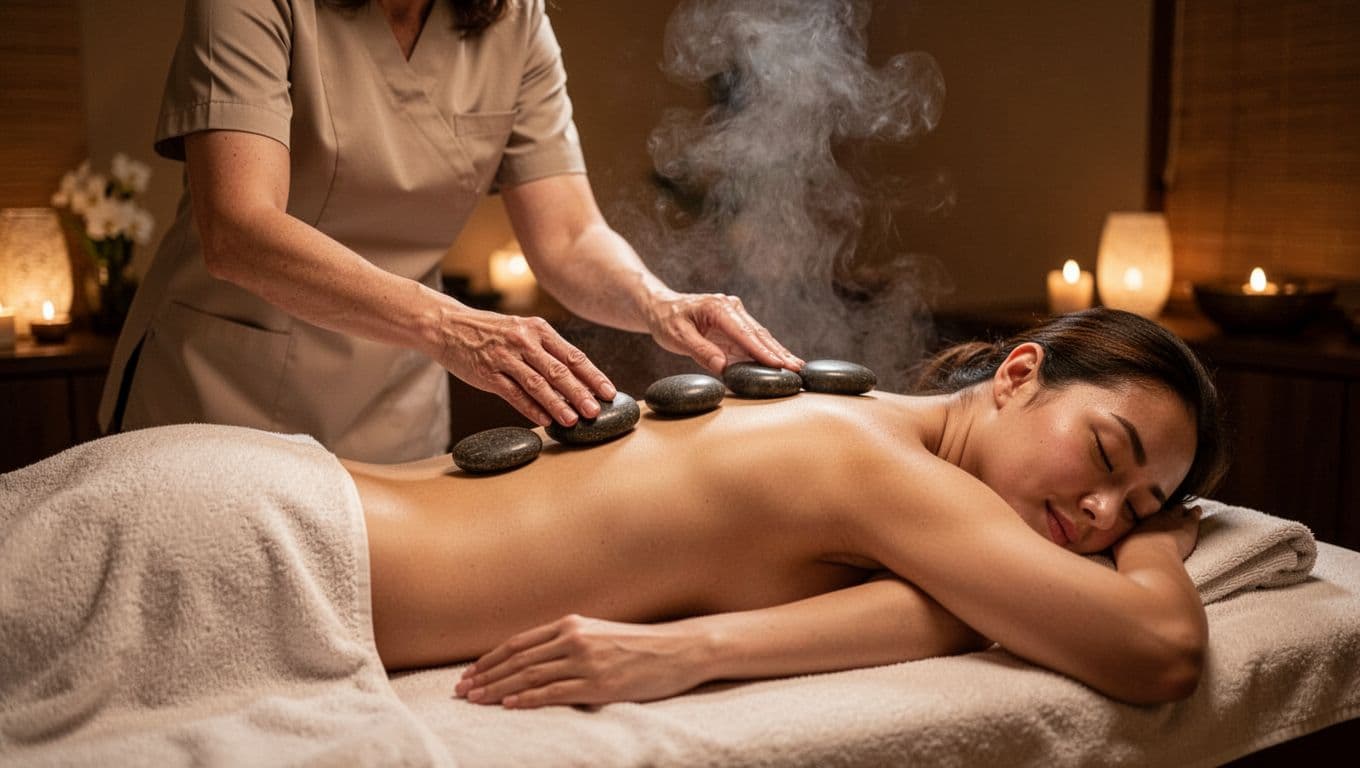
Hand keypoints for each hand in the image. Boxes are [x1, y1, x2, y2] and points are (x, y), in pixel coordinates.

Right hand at [435, 307, 614, 426]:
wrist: (448, 325)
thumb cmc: (490, 332)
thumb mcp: (521, 330)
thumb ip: (546, 350)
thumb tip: (576, 378)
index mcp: (538, 329)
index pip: (572, 355)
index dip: (593, 375)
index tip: (609, 392)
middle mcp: (524, 341)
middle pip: (558, 370)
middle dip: (580, 392)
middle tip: (596, 411)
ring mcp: (505, 357)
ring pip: (537, 383)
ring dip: (558, 403)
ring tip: (573, 420)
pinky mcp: (487, 373)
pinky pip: (513, 393)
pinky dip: (530, 408)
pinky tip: (544, 420)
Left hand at [454, 614, 706, 708]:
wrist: (679, 650)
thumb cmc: (640, 644)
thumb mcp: (600, 633)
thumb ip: (569, 640)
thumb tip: (537, 658)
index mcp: (572, 623)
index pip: (519, 642)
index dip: (491, 659)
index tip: (470, 673)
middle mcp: (574, 638)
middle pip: (518, 660)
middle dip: (486, 676)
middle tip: (461, 691)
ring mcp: (586, 661)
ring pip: (530, 676)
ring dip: (498, 689)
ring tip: (476, 700)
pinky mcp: (599, 684)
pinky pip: (555, 693)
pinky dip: (529, 699)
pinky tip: (509, 705)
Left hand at [645, 292, 802, 374]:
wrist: (662, 308)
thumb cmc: (667, 320)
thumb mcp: (677, 336)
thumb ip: (700, 350)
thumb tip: (722, 366)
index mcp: (718, 308)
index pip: (744, 332)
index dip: (762, 350)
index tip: (778, 364)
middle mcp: (731, 308)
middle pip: (759, 334)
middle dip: (778, 352)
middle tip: (797, 369)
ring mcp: (736, 316)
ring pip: (761, 337)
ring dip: (778, 352)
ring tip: (797, 367)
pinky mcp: (735, 326)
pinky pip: (754, 340)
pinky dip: (768, 352)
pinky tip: (782, 362)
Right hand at [1115, 504, 1201, 561]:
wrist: (1149, 558)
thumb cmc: (1130, 554)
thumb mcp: (1116, 544)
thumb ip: (1114, 538)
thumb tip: (1102, 538)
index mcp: (1137, 519)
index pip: (1142, 510)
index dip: (1144, 510)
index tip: (1143, 508)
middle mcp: (1153, 515)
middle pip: (1159, 507)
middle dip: (1162, 507)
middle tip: (1163, 507)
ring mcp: (1171, 518)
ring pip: (1177, 508)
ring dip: (1180, 508)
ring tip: (1183, 506)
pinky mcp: (1187, 525)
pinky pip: (1193, 514)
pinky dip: (1195, 511)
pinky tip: (1197, 509)